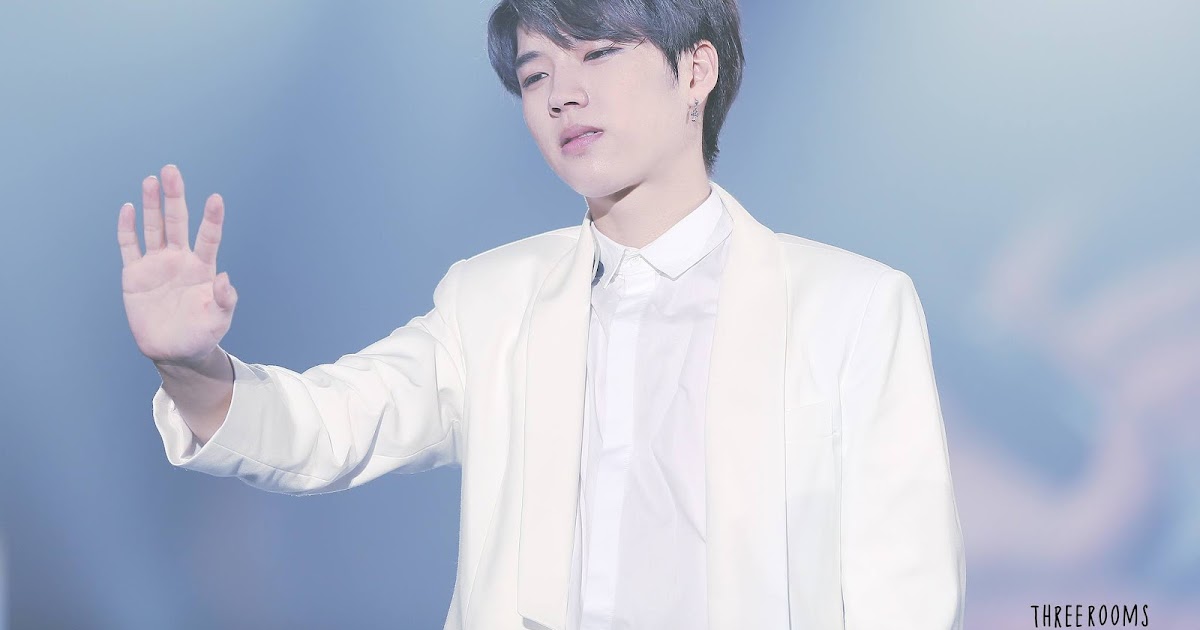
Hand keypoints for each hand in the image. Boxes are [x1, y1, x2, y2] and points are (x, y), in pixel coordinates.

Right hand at [118, 164, 236, 367]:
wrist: (173, 351)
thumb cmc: (201, 334)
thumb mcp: (219, 320)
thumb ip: (224, 300)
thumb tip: (225, 278)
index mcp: (202, 268)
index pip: (209, 237)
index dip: (212, 219)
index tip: (216, 198)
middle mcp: (180, 260)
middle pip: (177, 222)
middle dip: (174, 197)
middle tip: (172, 171)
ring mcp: (156, 264)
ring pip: (153, 228)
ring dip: (152, 205)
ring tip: (151, 180)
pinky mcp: (135, 274)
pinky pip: (129, 247)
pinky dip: (127, 228)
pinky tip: (129, 208)